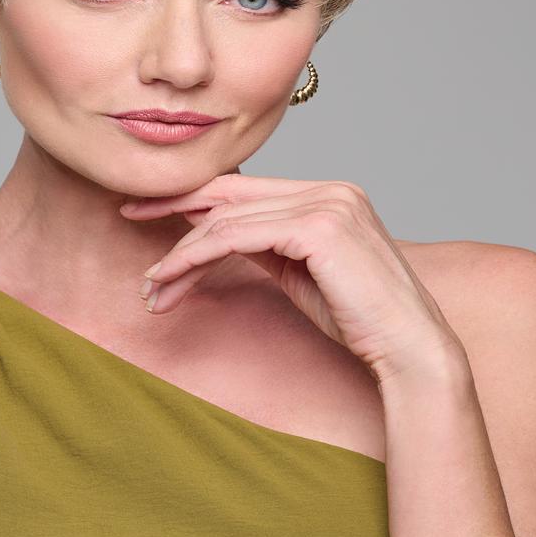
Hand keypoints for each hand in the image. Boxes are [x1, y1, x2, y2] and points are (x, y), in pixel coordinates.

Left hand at [121, 172, 466, 384]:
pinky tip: (171, 280)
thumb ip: (264, 243)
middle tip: (127, 217)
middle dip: (172, 207)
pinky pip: (235, 237)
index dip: (192, 195)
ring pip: (225, 220)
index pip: (245, 186)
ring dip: (178, 254)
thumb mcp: (299, 273)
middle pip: (229, 194)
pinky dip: (194, 258)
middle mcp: (330, 189)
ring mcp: (327, 204)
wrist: (409, 350)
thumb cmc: (357, 320)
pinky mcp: (319, 227)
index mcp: (329, 193)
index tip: (148, 207)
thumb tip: (214, 232)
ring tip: (151, 287)